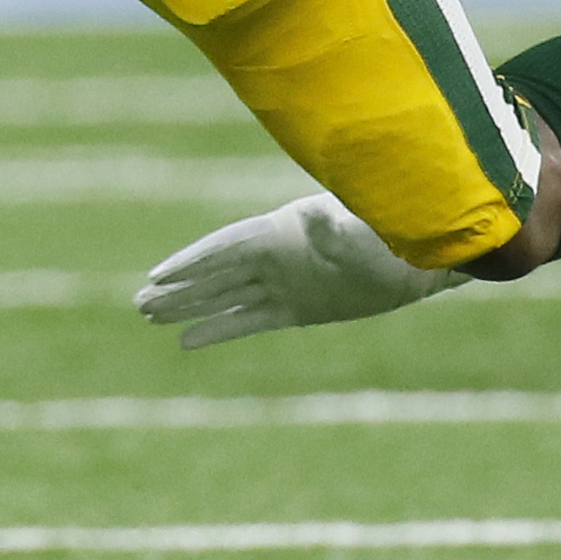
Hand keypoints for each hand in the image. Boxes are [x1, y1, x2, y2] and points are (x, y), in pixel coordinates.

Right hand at [133, 190, 462, 349]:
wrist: (422, 261)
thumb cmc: (393, 236)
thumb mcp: (363, 229)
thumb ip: (337, 226)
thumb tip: (320, 218)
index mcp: (282, 232)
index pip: (225, 248)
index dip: (191, 262)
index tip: (157, 275)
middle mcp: (277, 255)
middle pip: (216, 274)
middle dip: (178, 287)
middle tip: (138, 302)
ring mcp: (285, 282)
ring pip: (226, 297)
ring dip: (189, 307)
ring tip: (149, 316)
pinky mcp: (298, 308)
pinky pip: (248, 321)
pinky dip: (217, 330)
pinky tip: (187, 341)